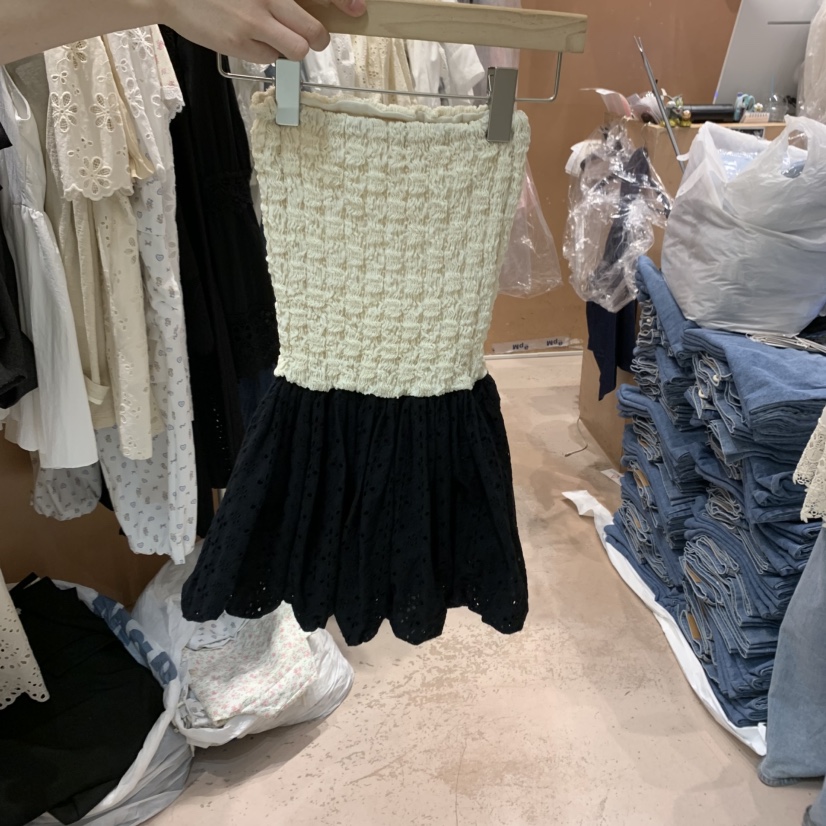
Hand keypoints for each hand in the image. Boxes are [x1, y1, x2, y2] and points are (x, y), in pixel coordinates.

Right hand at [157, 0, 365, 62]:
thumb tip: (309, 13)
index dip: (343, 0)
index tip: (358, 7)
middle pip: (314, 31)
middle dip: (318, 38)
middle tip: (312, 37)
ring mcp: (253, 22)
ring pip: (297, 50)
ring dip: (293, 48)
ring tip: (276, 38)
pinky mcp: (240, 44)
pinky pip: (269, 58)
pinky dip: (264, 53)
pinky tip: (247, 38)